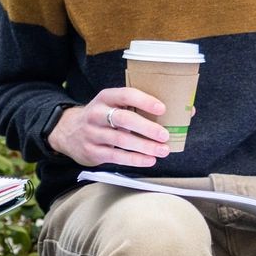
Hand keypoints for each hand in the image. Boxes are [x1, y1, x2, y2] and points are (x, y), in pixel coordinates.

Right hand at [47, 87, 171, 167]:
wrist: (67, 131)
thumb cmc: (103, 117)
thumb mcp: (113, 105)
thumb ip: (141, 107)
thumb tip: (187, 111)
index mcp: (105, 97)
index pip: (126, 95)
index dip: (144, 101)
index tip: (162, 108)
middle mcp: (96, 114)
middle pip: (123, 119)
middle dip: (146, 128)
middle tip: (165, 135)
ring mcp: (93, 133)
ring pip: (120, 140)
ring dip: (144, 146)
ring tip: (162, 151)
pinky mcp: (92, 151)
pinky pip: (116, 156)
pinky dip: (134, 159)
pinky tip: (149, 160)